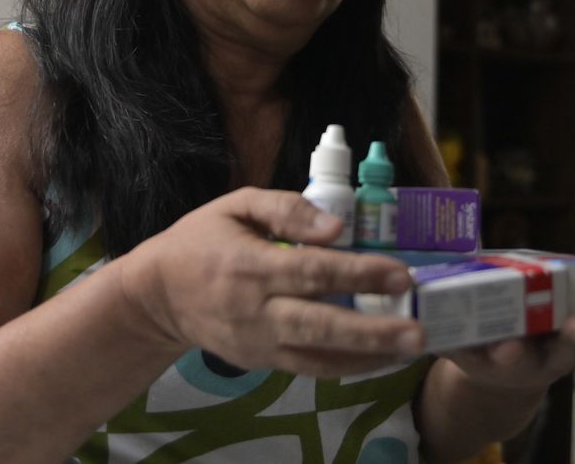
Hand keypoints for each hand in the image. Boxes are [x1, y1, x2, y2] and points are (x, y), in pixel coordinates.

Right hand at [119, 187, 425, 377]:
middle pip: (319, 324)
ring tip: (410, 353)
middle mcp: (254, 310)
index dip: (358, 274)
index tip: (400, 275)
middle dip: (372, 331)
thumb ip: (286, 209)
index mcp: (249, 265)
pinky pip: (309, 369)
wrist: (158, 296)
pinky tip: (381, 358)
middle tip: (417, 332)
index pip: (312, 271)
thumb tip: (337, 226)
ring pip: (318, 357)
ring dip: (368, 357)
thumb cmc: (201, 241)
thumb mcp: (236, 206)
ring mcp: (257, 343)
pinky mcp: (261, 363)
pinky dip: (348, 367)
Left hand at [444, 268, 574, 393]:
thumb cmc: (541, 330)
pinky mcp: (457, 355)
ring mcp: (487, 362)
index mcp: (555, 353)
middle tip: (512, 344)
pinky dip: (441, 334)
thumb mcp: (567, 317)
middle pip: (522, 360)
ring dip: (472, 344)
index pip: (569, 348)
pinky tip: (432, 320)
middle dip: (518, 351)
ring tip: (475, 336)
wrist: (500, 368)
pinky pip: (447, 344)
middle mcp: (523, 363)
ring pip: (481, 356)